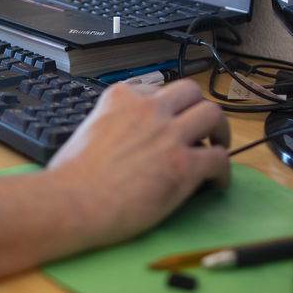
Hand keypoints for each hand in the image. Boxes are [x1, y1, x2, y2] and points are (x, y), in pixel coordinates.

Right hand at [45, 79, 230, 248]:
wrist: (72, 201)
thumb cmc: (70, 176)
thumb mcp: (87, 129)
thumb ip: (110, 123)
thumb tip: (118, 138)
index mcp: (122, 98)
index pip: (158, 90)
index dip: (169, 108)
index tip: (171, 120)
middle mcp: (149, 109)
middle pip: (192, 92)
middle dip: (200, 108)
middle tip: (203, 127)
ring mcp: (169, 136)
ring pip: (213, 116)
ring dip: (219, 131)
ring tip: (218, 146)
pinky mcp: (184, 166)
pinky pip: (218, 159)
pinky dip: (223, 171)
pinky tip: (217, 182)